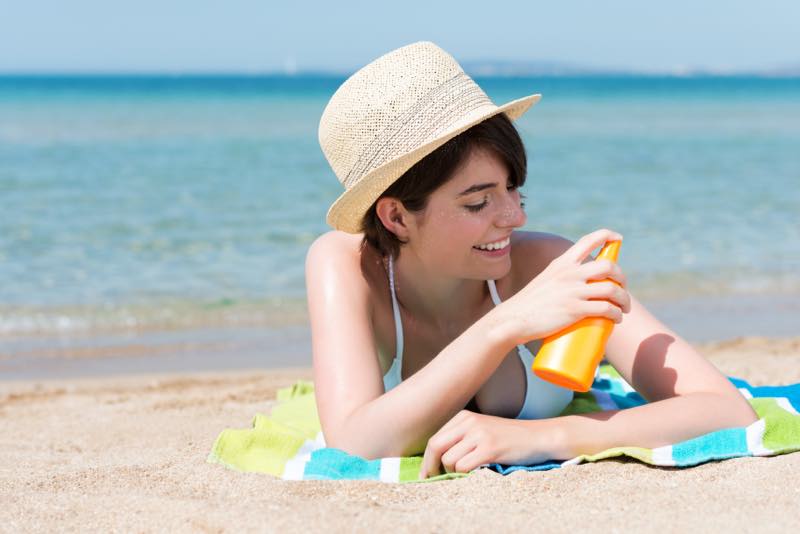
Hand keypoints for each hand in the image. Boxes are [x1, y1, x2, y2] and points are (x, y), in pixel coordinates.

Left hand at [419, 409, 562, 478]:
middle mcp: (469, 422)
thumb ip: (461, 438)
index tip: (427, 474)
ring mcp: (479, 434)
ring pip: (448, 460)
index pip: (434, 439)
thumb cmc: (509, 438)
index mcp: (464, 417)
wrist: (538, 437)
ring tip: (465, 474)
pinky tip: (474, 475)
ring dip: (453, 473)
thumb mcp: (481, 430)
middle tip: (434, 480)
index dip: (427, 460)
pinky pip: (464, 467)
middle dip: (431, 467)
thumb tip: (435, 460)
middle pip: (435, 447)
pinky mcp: (489, 448)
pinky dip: (464, 476)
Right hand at [500, 228, 630, 344]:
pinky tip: (617, 318)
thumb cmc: (530, 303)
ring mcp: (573, 291)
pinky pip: (606, 308)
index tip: (618, 238)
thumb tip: (580, 285)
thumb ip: (562, 277)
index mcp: (562, 263)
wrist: (513, 319)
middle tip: (621, 289)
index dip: (608, 235)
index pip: (589, 240)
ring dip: (624, 299)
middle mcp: (569, 273)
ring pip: (612, 289)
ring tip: (623, 308)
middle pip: (609, 266)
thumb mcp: (546, 279)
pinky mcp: (574, 310)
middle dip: (622, 277)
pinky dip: (616, 314)